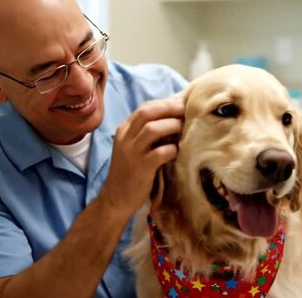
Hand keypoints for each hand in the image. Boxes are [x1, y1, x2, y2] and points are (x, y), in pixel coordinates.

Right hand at [99, 97, 183, 216]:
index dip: (164, 104)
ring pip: (152, 129)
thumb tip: (173, 118)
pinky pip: (159, 153)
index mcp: (123, 130)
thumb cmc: (130, 172)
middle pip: (147, 113)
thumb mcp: (132, 148)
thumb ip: (146, 133)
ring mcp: (132, 153)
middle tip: (185, 110)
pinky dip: (171, 149)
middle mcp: (125, 138)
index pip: (144, 108)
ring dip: (171, 125)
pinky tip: (177, 151)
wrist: (116, 198)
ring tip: (183, 128)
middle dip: (168, 108)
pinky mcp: (141, 168)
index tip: (179, 104)